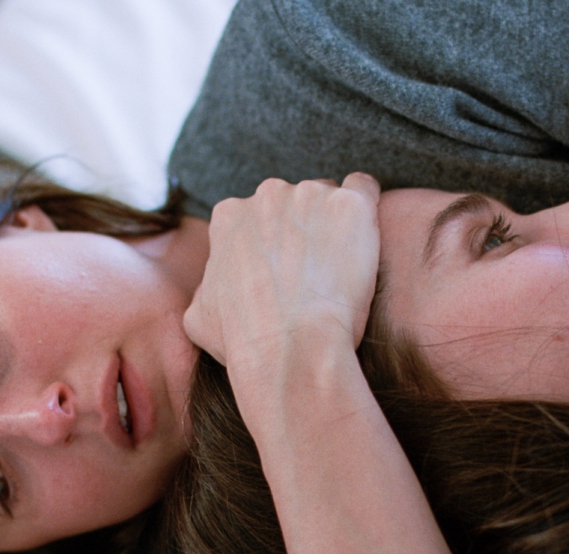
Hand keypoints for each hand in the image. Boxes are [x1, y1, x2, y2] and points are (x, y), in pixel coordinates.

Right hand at [183, 173, 380, 371]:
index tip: (288, 268)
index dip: (275, 242)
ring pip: (329, 197)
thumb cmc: (245, 341)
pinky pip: (364, 189)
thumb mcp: (202, 316)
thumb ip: (209, 288)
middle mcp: (267, 195)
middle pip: (295, 202)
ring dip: (336, 225)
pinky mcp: (350, 205)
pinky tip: (367, 241)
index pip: (258, 215)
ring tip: (344, 268)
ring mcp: (310, 194)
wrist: (290, 350)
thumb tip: (214, 289)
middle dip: (306, 229)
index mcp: (229, 216)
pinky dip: (367, 211)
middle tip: (317, 271)